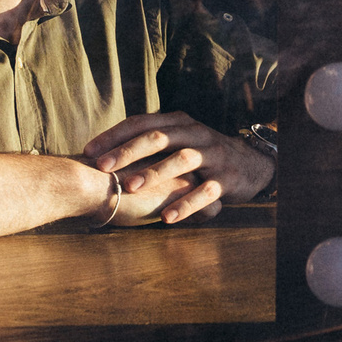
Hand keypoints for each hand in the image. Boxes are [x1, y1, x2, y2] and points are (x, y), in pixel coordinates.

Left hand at [83, 111, 273, 224]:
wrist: (251, 164)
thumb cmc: (202, 154)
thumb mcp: (179, 139)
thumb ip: (151, 140)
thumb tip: (105, 150)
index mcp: (179, 122)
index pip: (142, 122)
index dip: (115, 135)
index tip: (89, 151)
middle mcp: (195, 134)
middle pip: (159, 137)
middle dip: (129, 151)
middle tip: (103, 167)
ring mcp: (212, 156)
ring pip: (181, 160)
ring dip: (154, 173)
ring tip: (130, 187)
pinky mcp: (227, 180)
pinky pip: (205, 192)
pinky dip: (185, 204)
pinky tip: (166, 218)